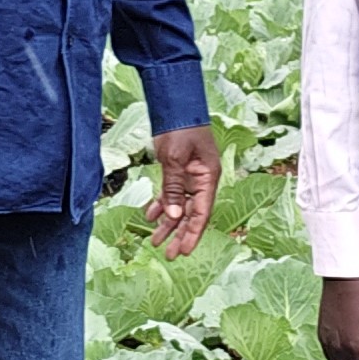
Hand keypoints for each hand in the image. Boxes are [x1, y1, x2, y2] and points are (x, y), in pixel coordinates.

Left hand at [146, 126, 222, 258]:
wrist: (175, 104)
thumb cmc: (181, 128)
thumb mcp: (174, 159)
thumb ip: (173, 188)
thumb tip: (173, 217)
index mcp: (208, 178)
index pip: (202, 214)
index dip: (192, 235)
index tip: (183, 252)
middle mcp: (201, 181)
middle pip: (191, 215)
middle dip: (179, 235)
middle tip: (168, 254)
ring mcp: (190, 176)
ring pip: (179, 207)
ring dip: (168, 224)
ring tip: (155, 241)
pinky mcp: (178, 171)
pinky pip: (171, 194)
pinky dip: (162, 205)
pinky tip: (150, 216)